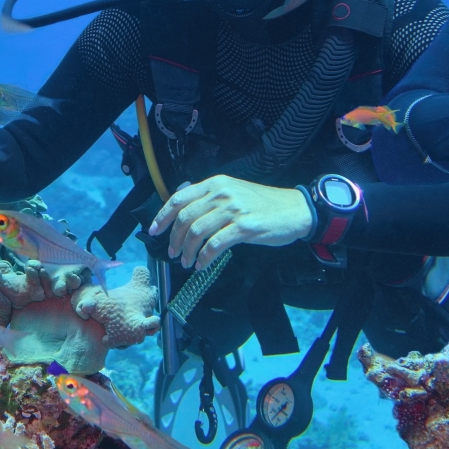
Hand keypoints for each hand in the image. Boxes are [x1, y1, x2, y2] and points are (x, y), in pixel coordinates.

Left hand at [148, 175, 314, 269]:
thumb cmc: (264, 204)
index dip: (162, 216)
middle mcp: (221, 194)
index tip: (154, 231)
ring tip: (187, 262)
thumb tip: (182, 203)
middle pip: (184, 217)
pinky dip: (204, 257)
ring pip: (196, 232)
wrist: (295, 209)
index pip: (179, 198)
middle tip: (174, 253)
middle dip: (174, 238)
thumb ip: (210, 196)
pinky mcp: (244, 228)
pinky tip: (202, 265)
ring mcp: (232, 210)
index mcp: (215, 183)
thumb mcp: (234, 191)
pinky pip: (215, 245)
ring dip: (187, 251)